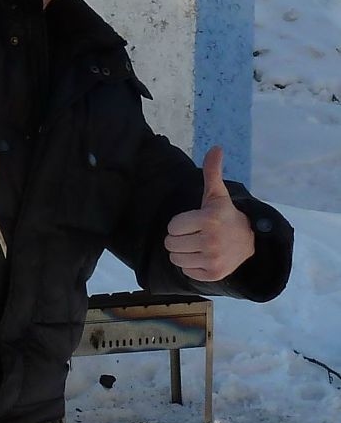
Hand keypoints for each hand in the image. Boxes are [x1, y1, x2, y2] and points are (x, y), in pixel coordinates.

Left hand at [164, 146, 254, 281]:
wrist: (250, 241)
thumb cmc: (225, 215)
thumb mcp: (217, 194)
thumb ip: (212, 172)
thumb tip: (216, 147)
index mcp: (208, 219)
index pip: (172, 227)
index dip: (179, 224)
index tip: (193, 222)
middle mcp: (211, 241)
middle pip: (171, 244)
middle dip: (179, 238)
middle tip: (194, 234)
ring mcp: (213, 259)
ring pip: (175, 258)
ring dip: (182, 252)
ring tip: (197, 245)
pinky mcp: (213, 274)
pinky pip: (185, 271)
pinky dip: (191, 265)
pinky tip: (203, 256)